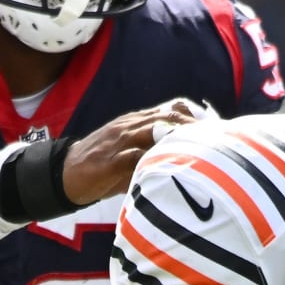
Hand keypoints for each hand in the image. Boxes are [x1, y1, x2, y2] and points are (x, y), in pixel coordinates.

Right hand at [62, 97, 209, 205]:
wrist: (66, 174)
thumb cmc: (106, 167)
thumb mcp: (134, 153)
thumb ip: (157, 151)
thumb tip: (191, 159)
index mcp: (137, 122)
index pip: (170, 110)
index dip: (195, 117)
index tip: (218, 129)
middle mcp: (130, 126)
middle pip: (167, 117)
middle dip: (194, 126)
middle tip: (218, 139)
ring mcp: (119, 141)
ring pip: (153, 130)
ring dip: (179, 137)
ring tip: (202, 146)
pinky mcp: (110, 160)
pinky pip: (134, 156)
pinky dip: (154, 159)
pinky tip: (173, 166)